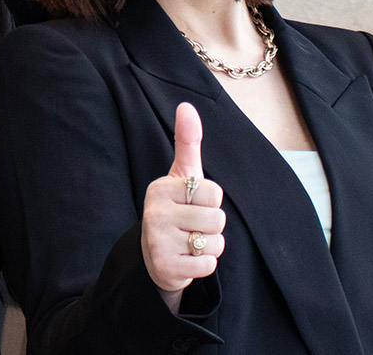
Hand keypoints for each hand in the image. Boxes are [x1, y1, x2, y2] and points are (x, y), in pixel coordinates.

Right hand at [141, 102, 224, 311]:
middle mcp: (154, 213)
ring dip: (209, 247)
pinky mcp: (165, 267)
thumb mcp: (181, 176)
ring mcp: (157, 241)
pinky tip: (187, 260)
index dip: (211, 201)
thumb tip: (187, 105)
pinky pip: (208, 265)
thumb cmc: (176, 209)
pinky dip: (204, 266)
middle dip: (212, 226)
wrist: (155, 256)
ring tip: (189, 243)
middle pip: (217, 218)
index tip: (192, 204)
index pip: (214, 192)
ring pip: (215, 243)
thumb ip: (187, 142)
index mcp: (161, 188)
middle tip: (191, 227)